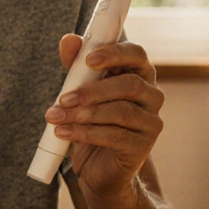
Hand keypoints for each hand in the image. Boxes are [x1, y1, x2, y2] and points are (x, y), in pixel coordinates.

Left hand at [44, 34, 164, 199]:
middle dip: (93, 90)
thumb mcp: (81, 90)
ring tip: (56, 117)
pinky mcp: (144, 146)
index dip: (114, 53)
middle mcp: (152, 95)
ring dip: (84, 113)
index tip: (88, 59)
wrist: (100, 167)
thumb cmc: (93, 121)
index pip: (136, 54)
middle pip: (130, 84)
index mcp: (139, 74)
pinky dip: (85, 133)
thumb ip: (76, 65)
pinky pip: (115, 136)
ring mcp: (151, 122)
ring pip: (121, 111)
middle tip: (64, 97)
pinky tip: (63, 133)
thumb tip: (68, 40)